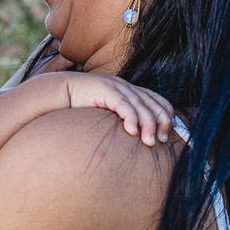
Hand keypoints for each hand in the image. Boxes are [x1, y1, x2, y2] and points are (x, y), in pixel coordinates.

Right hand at [56, 72, 174, 144]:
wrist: (61, 94)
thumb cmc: (84, 109)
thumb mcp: (110, 114)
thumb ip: (124, 120)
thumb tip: (138, 139)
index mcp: (131, 91)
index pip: (158, 100)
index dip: (167, 115)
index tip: (168, 133)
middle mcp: (127, 87)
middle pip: (153, 104)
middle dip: (161, 123)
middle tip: (160, 140)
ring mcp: (117, 87)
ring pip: (141, 106)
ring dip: (147, 125)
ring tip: (148, 142)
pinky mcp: (106, 90)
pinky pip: (123, 104)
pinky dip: (131, 118)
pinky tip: (132, 131)